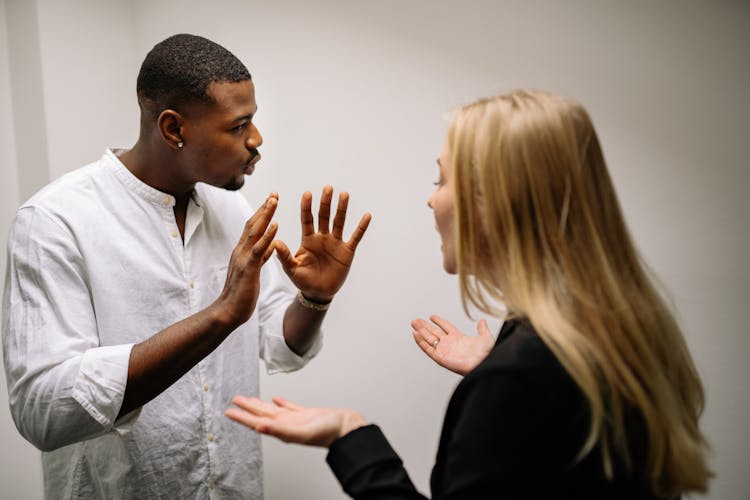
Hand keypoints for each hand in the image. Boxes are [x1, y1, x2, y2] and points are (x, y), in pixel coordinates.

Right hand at [213, 194, 278, 326]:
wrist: (228, 312)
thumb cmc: (241, 294)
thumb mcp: (253, 272)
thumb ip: (260, 258)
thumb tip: (269, 246)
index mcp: (242, 252)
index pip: (252, 228)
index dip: (262, 213)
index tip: (271, 201)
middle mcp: (240, 251)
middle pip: (252, 224)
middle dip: (264, 208)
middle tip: (274, 193)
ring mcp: (243, 258)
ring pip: (254, 231)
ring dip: (265, 215)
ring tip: (274, 201)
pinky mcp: (248, 268)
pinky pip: (258, 249)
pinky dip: (267, 236)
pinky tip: (275, 225)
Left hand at [225, 395, 367, 447]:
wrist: (346, 428)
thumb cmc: (328, 432)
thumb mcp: (302, 431)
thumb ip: (280, 430)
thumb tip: (260, 426)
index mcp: (283, 429)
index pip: (257, 422)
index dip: (242, 417)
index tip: (229, 411)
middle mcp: (286, 424)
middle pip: (262, 415)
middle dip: (247, 408)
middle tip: (235, 401)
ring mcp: (296, 419)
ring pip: (273, 410)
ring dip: (260, 404)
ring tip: (249, 399)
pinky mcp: (306, 414)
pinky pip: (289, 407)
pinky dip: (281, 402)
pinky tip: (277, 399)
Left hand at [274, 185, 370, 301]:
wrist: (318, 293)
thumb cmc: (303, 280)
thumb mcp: (292, 269)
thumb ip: (284, 256)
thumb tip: (275, 241)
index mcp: (308, 239)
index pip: (307, 219)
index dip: (307, 207)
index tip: (307, 194)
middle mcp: (322, 237)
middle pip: (324, 216)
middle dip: (325, 202)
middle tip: (327, 188)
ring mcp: (335, 243)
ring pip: (339, 222)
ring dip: (341, 208)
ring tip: (344, 194)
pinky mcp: (347, 251)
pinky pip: (355, 237)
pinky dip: (361, 227)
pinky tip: (367, 215)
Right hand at [412, 315, 494, 375]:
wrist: (484, 363)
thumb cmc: (486, 354)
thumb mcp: (486, 338)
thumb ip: (482, 329)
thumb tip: (482, 321)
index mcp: (459, 338)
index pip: (445, 327)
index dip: (439, 321)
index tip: (431, 316)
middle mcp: (450, 344)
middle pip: (434, 332)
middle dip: (425, 326)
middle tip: (416, 320)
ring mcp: (444, 350)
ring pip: (429, 339)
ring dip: (421, 331)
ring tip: (413, 324)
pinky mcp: (440, 357)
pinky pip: (428, 349)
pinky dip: (421, 342)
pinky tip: (415, 334)